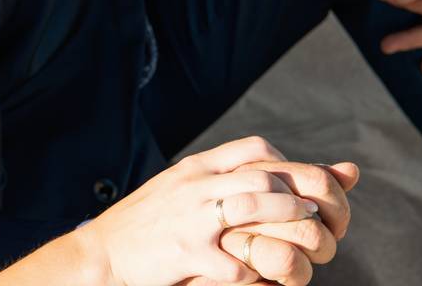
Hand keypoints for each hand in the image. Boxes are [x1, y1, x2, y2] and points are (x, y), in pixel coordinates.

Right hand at [75, 137, 319, 285]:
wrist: (104, 251)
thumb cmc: (147, 221)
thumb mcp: (180, 187)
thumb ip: (219, 178)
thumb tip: (265, 179)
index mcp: (196, 167)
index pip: (253, 148)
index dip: (287, 164)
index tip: (299, 188)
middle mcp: (196, 185)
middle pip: (264, 176)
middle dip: (299, 196)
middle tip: (317, 216)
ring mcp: (192, 218)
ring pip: (256, 206)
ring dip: (289, 223)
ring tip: (307, 241)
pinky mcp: (188, 254)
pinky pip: (238, 261)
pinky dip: (259, 272)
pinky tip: (268, 278)